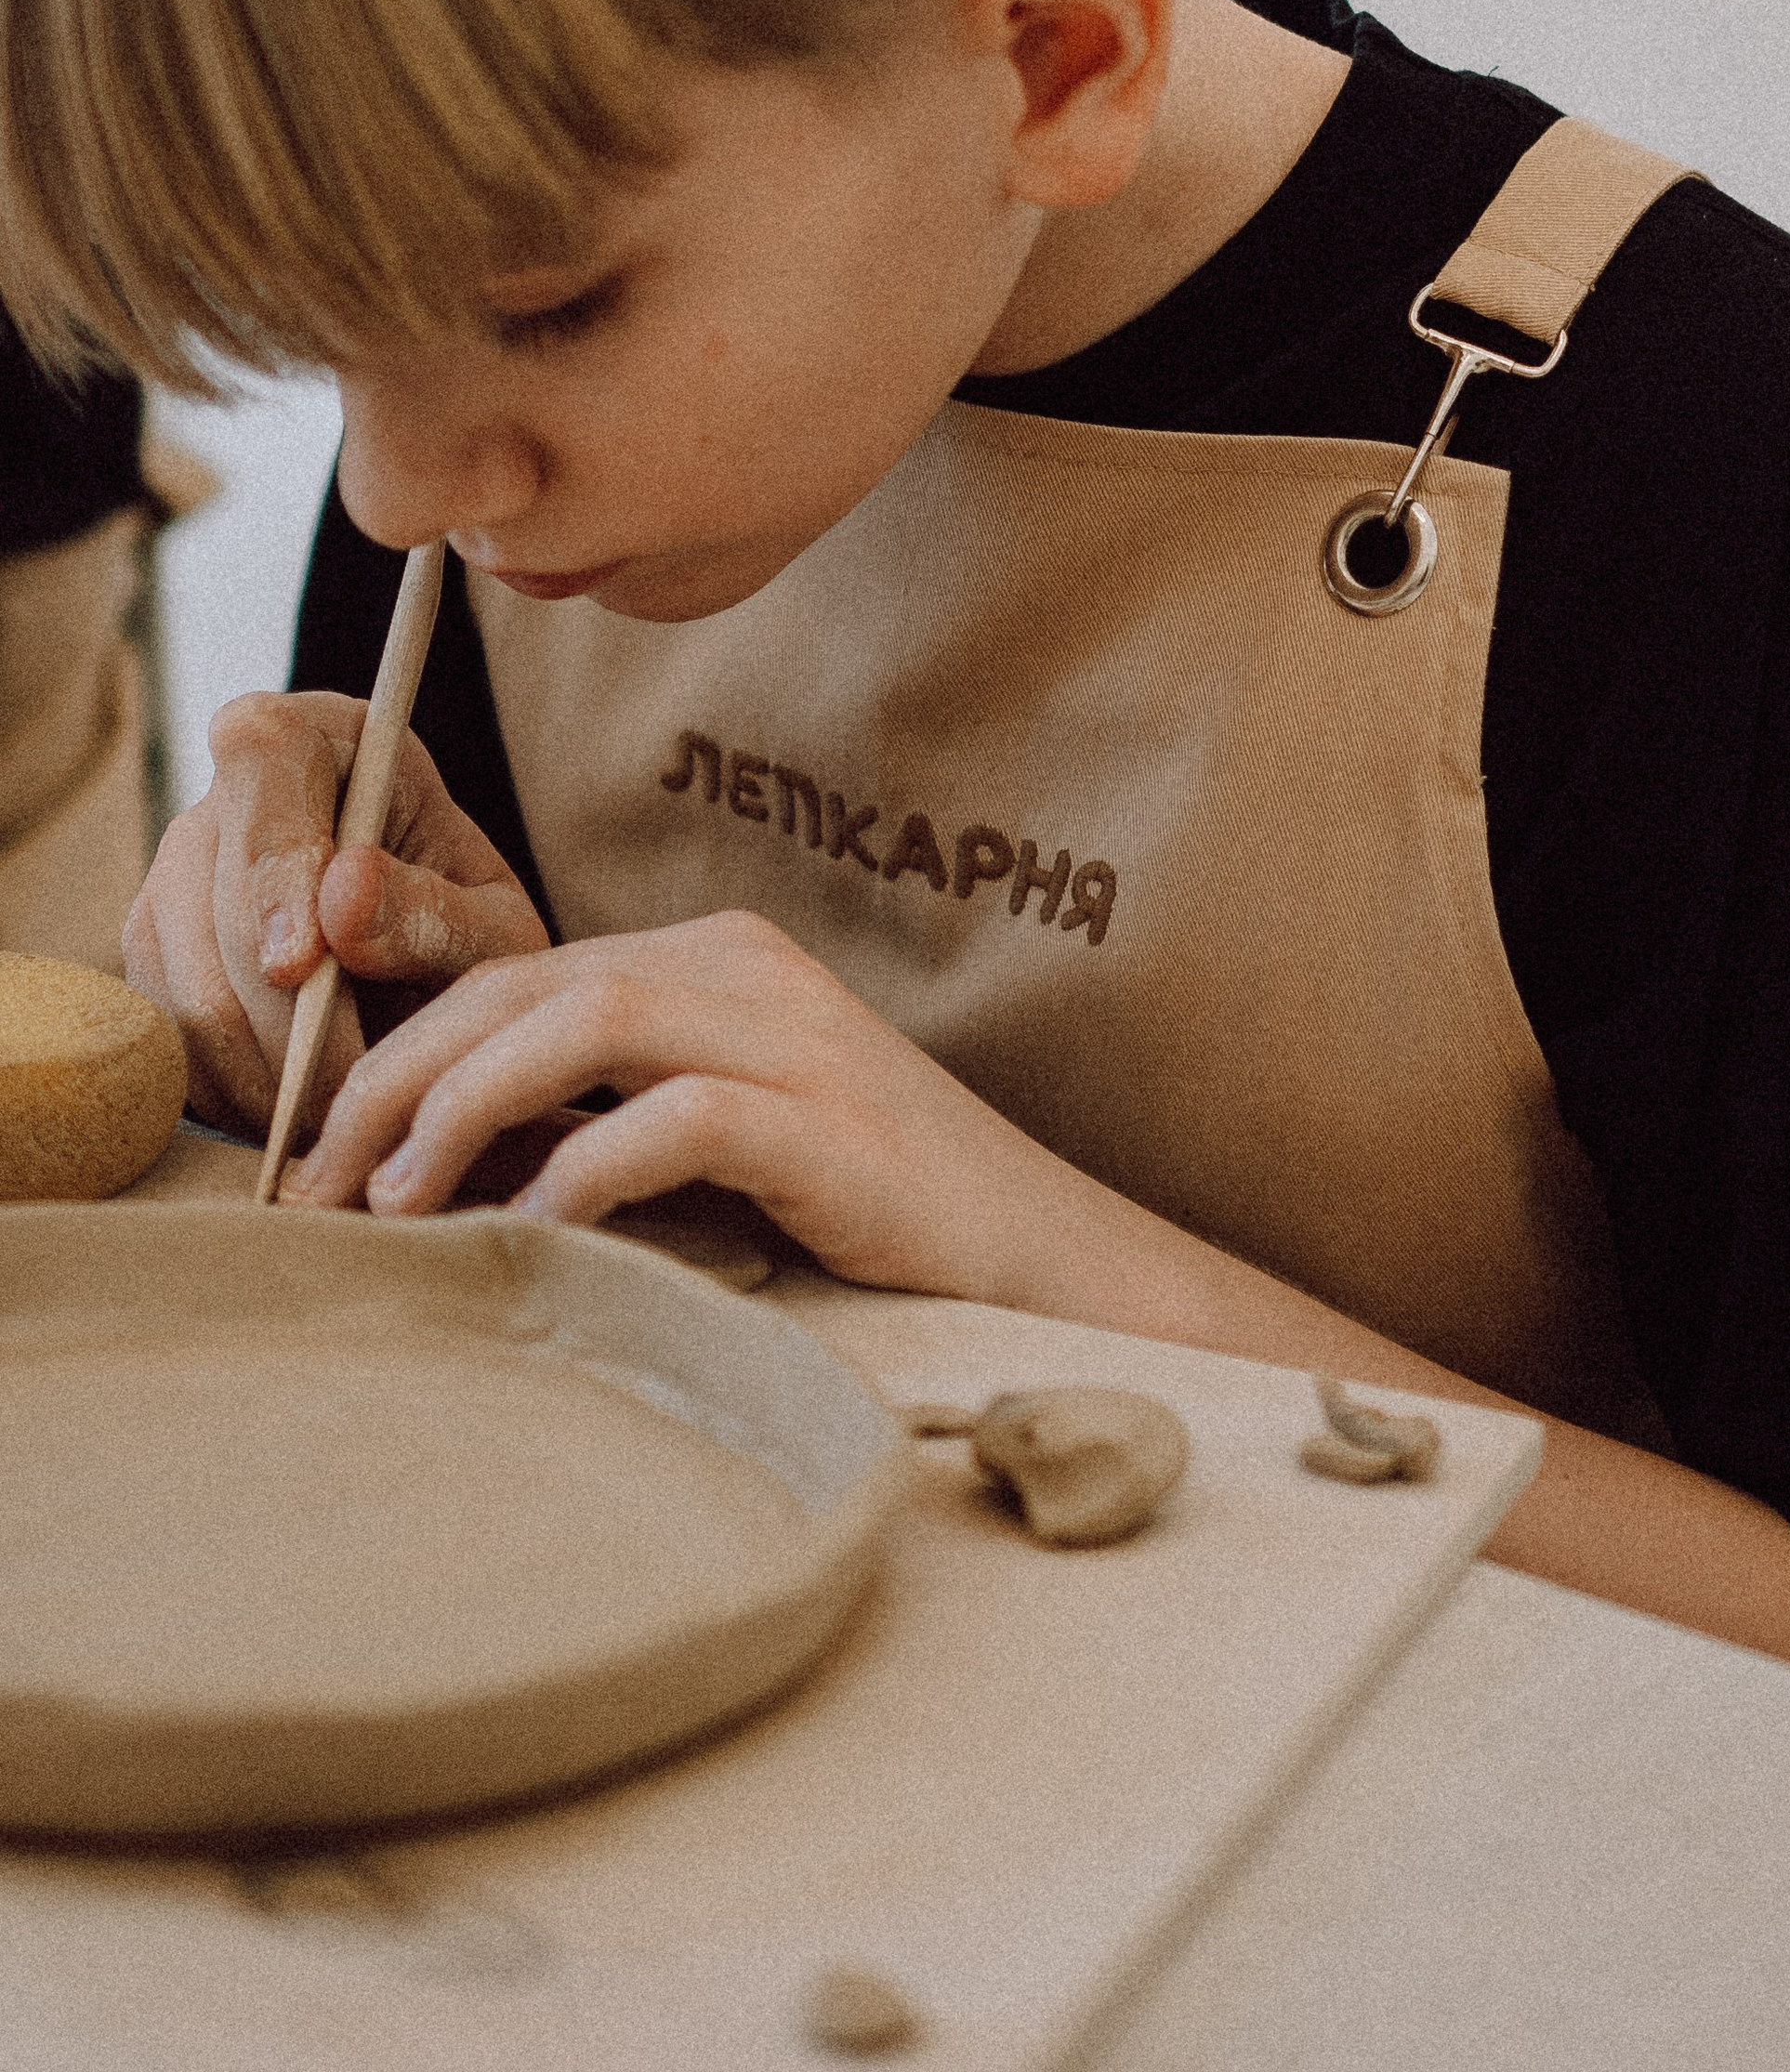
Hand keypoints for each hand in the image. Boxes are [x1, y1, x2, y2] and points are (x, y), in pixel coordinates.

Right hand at [122, 691, 548, 1134]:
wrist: (425, 958)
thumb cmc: (463, 923)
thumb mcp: (491, 921)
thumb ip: (433, 912)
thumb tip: (341, 902)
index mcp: (306, 739)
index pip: (262, 767)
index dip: (273, 869)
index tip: (300, 965)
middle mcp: (216, 802)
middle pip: (220, 912)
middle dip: (288, 1023)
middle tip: (356, 1099)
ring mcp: (167, 883)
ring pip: (188, 992)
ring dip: (264, 1075)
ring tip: (340, 1122)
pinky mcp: (149, 963)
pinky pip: (169, 1041)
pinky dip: (233, 1093)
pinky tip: (298, 1116)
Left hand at [287, 907, 1102, 1305]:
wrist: (1047, 1257)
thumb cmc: (871, 1211)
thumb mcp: (718, 1140)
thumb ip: (602, 1119)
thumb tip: (436, 1167)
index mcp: (712, 959)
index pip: (515, 969)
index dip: (398, 1043)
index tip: (316, 1143)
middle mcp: (746, 970)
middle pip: (525, 981)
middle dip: (396, 1074)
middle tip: (316, 1183)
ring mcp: (796, 1038)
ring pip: (584, 1021)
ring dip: (462, 1107)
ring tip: (395, 1202)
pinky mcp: (832, 1126)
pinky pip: (678, 1118)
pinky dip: (584, 1168)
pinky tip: (532, 1229)